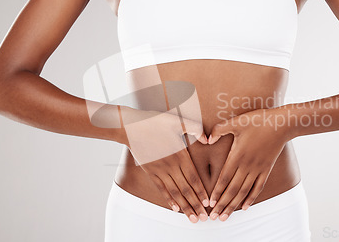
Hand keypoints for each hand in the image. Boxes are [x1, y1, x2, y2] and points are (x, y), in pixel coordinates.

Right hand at [115, 107, 210, 222]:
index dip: (200, 191)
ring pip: (174, 192)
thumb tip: (208, 140)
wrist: (131, 126)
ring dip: (184, 206)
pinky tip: (175, 209)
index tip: (207, 203)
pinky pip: (161, 189)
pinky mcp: (150, 172)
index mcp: (179, 154)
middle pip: (185, 189)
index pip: (193, 177)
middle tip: (204, 218)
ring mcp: (159, 170)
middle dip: (195, 205)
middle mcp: (170, 165)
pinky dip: (169, 200)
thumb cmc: (155, 121)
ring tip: (192, 218)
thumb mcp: (178, 121)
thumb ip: (195, 129)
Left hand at [207, 108, 294, 220]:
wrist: (282, 123)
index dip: (217, 192)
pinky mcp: (266, 169)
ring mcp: (258, 168)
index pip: (224, 178)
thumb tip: (207, 140)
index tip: (210, 203)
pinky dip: (251, 198)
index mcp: (238, 154)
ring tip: (225, 216)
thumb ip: (219, 130)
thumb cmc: (258, 120)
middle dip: (223, 204)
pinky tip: (245, 207)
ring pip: (244, 191)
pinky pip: (258, 188)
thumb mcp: (236, 121)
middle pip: (233, 189)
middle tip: (214, 217)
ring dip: (234, 205)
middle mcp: (247, 165)